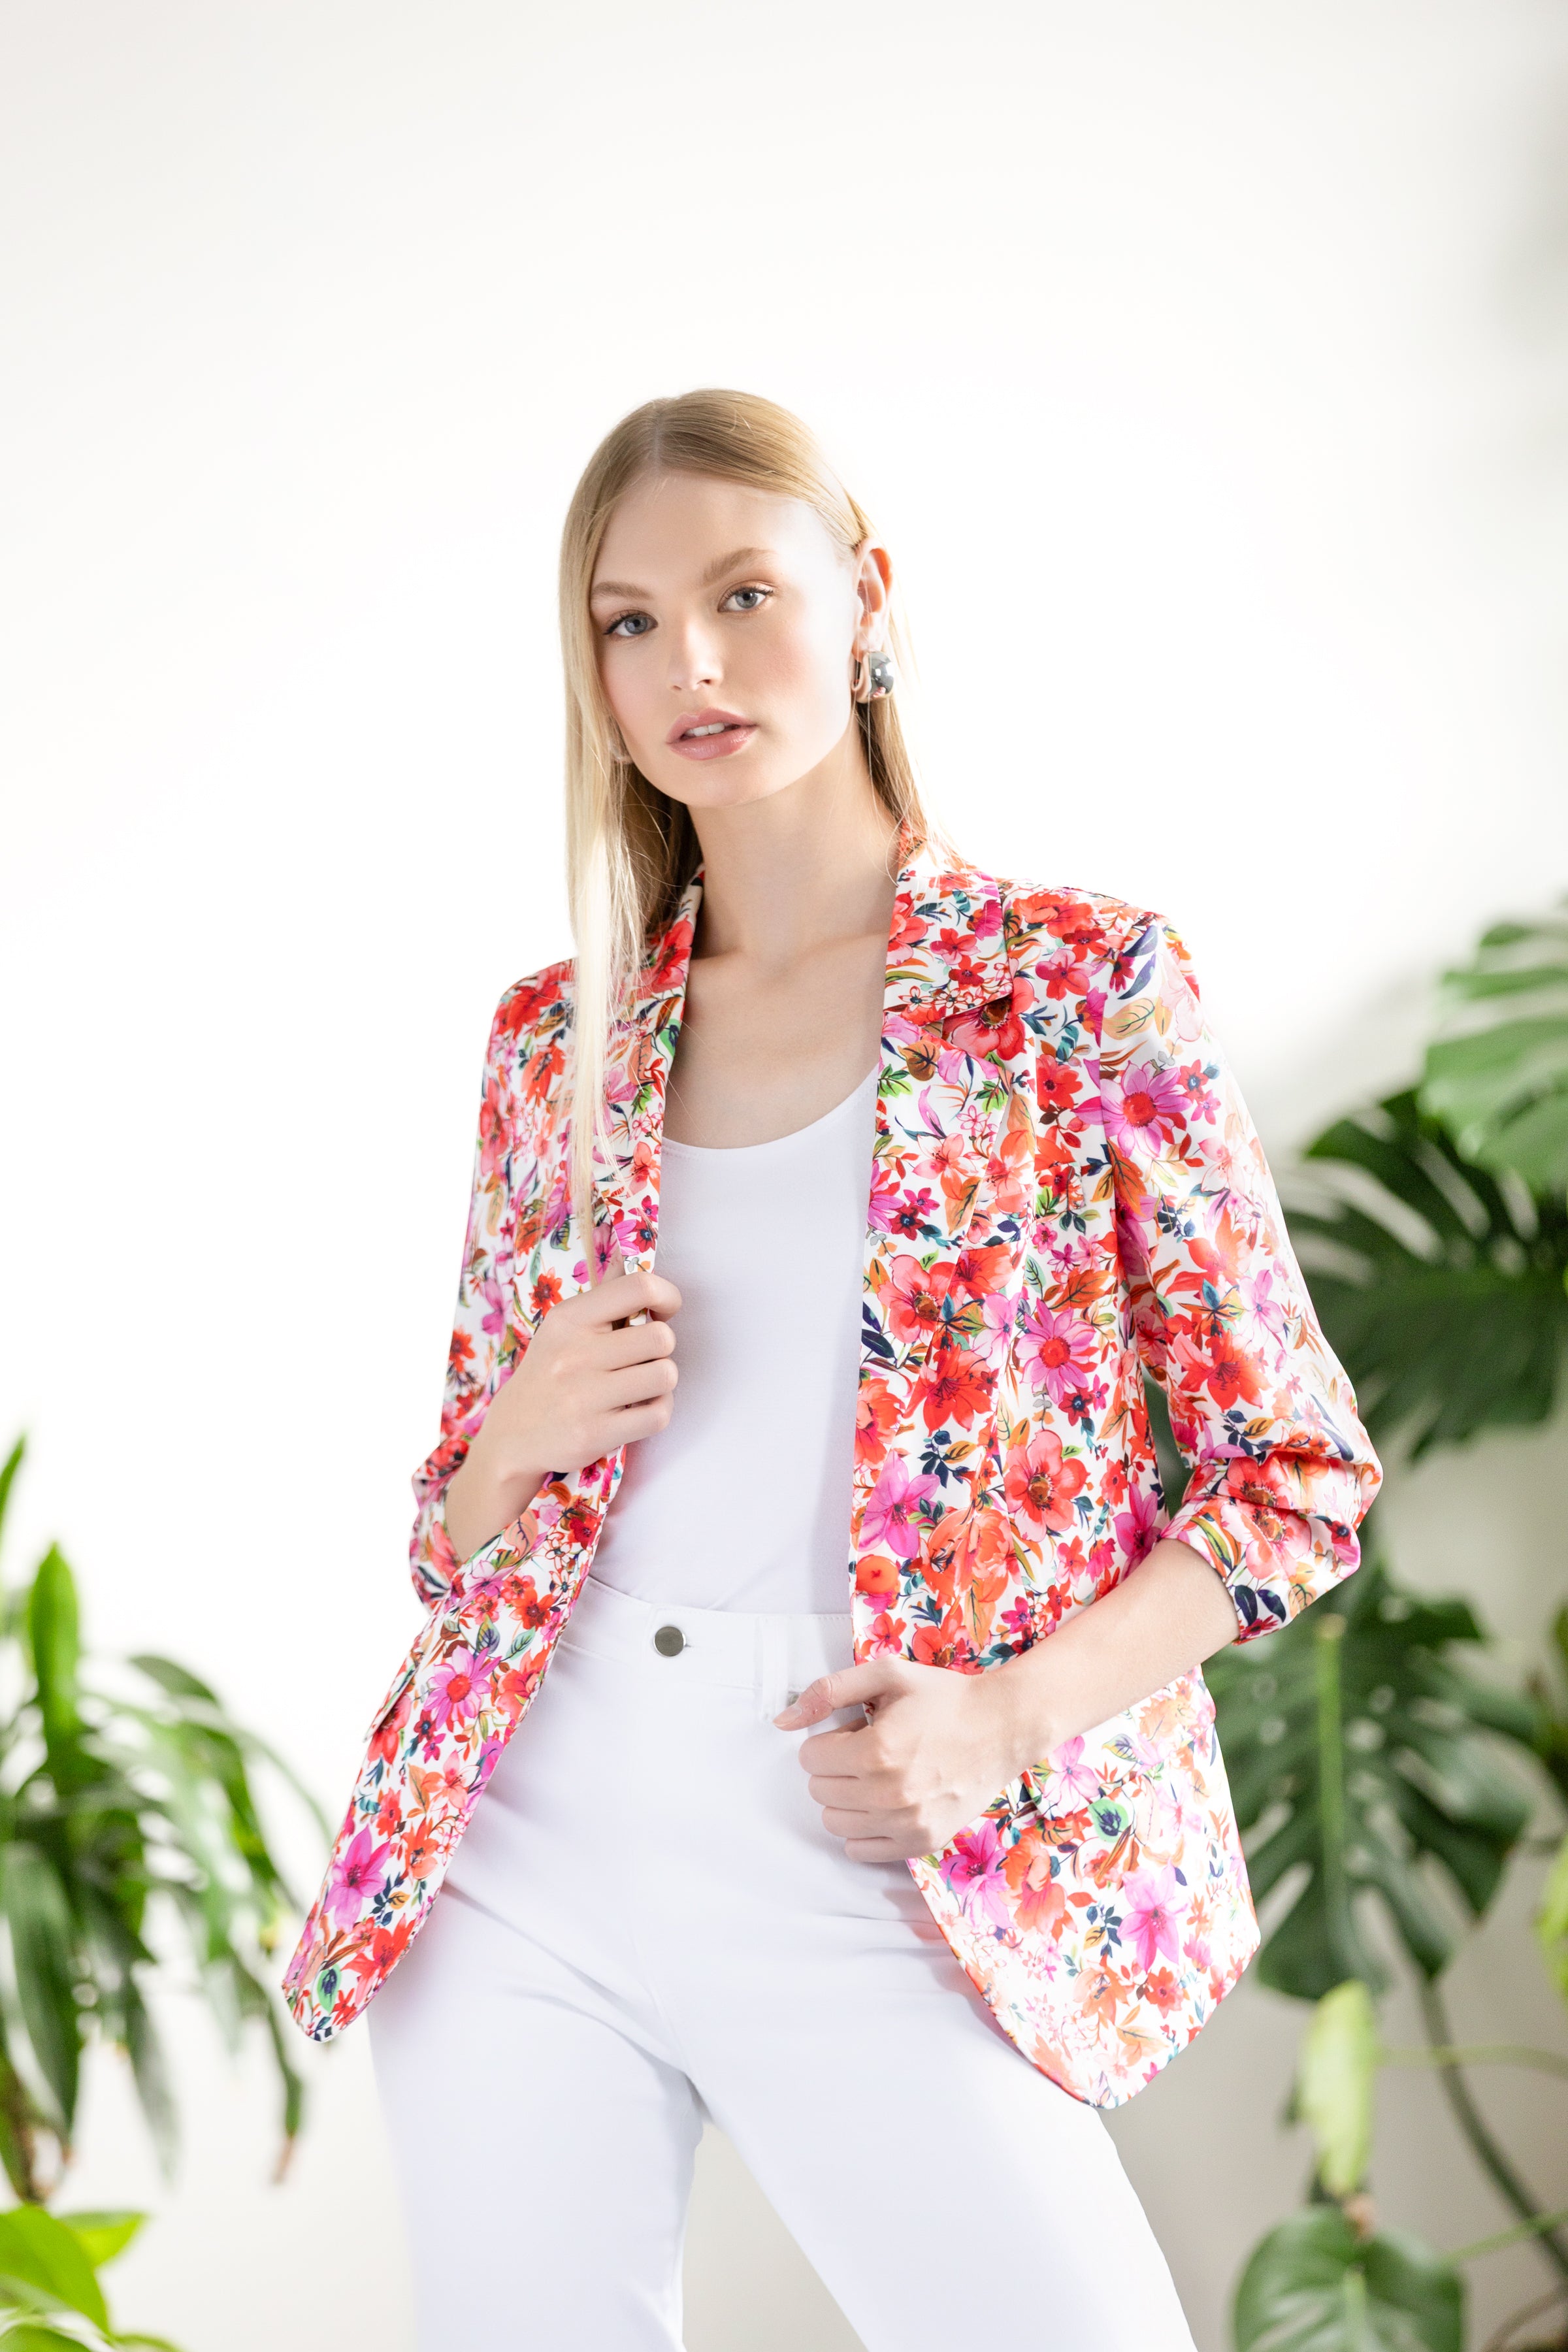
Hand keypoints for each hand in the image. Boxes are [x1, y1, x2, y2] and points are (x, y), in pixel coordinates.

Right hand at [444, 1262, 681, 1560]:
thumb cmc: (549, 1374)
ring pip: (665, 1376)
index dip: (666, 1296)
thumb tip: (627, 1254)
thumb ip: (603, 1293)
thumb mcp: (564, 1327)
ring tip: (640, 1385)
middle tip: (642, 1358)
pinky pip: (658, 1415)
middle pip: (661, 1337)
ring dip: (661, 1382)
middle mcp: (574, 1355)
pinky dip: (657, 1411)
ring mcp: (583, 1397)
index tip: (662, 1312)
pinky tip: (638, 1409)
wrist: (511, 1436)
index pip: (639, 1287)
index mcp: (569, 1319)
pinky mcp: (595, 1434)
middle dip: (661, 1349)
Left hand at [775, 1657, 1028, 1862]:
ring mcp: (907, 1824)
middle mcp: (889, 1794)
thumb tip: (782, 1720)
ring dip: (846, 1798)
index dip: (828, 1740)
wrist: (1001, 1728)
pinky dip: (862, 1828)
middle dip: (835, 1768)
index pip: (810, 1759)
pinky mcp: (921, 1842)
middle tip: (869, 1750)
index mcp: (876, 1751)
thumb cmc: (943, 1698)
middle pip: (820, 1791)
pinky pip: (860, 1851)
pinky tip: (883, 1802)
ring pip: (834, 1823)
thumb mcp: (886, 1676)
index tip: (854, 1732)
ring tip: (878, 1775)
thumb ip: (828, 1692)